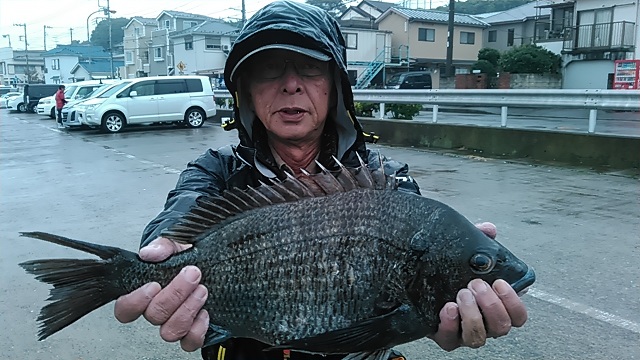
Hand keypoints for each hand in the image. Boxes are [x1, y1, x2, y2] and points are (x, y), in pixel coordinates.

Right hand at [113, 237, 208, 350]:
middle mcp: (157, 312)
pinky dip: (198, 329)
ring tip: (202, 290)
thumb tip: (149, 254)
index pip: (124, 309)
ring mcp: (174, 324)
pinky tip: (205, 312)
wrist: (213, 261)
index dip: (135, 301)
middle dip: (175, 293)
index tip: (154, 284)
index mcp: (145, 293)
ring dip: (187, 309)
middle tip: (192, 274)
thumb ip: (162, 246)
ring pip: (170, 332)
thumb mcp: (176, 244)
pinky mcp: (193, 332)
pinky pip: (190, 342)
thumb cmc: (188, 256)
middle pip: (154, 316)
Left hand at [429, 222, 527, 350]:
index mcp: (496, 306)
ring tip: (461, 293)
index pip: (518, 315)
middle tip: (475, 284)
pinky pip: (451, 340)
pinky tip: (447, 307)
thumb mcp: (465, 253)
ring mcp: (465, 333)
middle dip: (490, 305)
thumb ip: (479, 239)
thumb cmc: (452, 272)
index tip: (499, 282)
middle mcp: (485, 323)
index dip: (513, 302)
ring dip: (472, 314)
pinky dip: (450, 324)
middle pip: (502, 327)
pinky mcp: (445, 337)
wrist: (420, 284)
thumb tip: (489, 229)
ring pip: (479, 337)